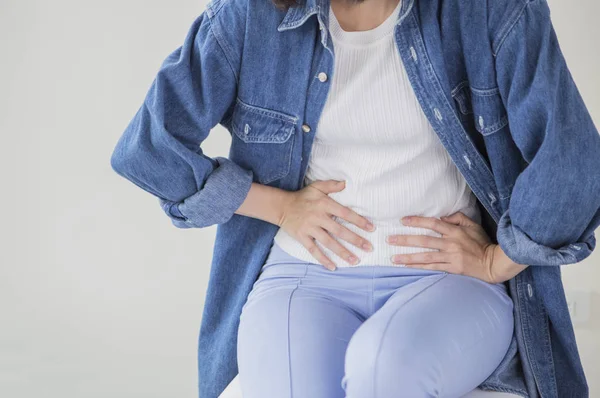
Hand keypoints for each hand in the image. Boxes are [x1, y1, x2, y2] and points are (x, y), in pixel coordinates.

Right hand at [278, 180, 374, 269]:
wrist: (282, 206)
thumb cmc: (303, 197)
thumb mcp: (316, 187)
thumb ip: (331, 185)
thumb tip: (346, 183)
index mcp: (324, 204)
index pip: (345, 213)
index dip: (359, 221)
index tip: (371, 228)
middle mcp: (318, 217)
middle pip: (339, 230)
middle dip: (355, 240)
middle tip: (369, 248)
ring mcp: (309, 228)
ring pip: (328, 242)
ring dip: (342, 252)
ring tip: (355, 260)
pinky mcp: (302, 237)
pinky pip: (313, 250)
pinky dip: (323, 259)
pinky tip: (333, 267)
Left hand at [386, 211, 527, 282]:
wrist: (492, 263)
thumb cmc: (482, 243)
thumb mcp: (472, 225)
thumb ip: (457, 218)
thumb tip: (441, 217)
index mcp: (455, 232)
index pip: (433, 224)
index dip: (417, 221)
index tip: (403, 220)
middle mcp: (451, 244)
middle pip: (424, 240)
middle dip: (405, 240)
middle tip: (390, 239)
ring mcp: (450, 257)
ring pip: (425, 257)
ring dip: (408, 257)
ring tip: (393, 257)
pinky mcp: (451, 269)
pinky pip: (431, 268)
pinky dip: (418, 268)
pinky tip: (407, 268)